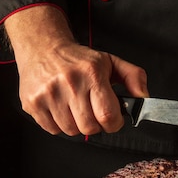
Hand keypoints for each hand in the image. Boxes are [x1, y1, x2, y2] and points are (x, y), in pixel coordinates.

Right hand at [4, 5, 147, 135]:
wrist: (42, 46)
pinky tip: (61, 108)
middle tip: (92, 112)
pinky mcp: (33, 103)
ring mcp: (49, 94)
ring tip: (75, 107)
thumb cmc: (79, 59)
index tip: (112, 118)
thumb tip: (144, 97)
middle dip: (96, 125)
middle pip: (89, 128)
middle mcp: (70, 83)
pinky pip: (52, 130)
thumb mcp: (111, 62)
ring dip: (77, 124)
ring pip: (71, 131)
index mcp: (92, 74)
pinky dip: (59, 125)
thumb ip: (134, 78)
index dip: (114, 123)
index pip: (108, 116)